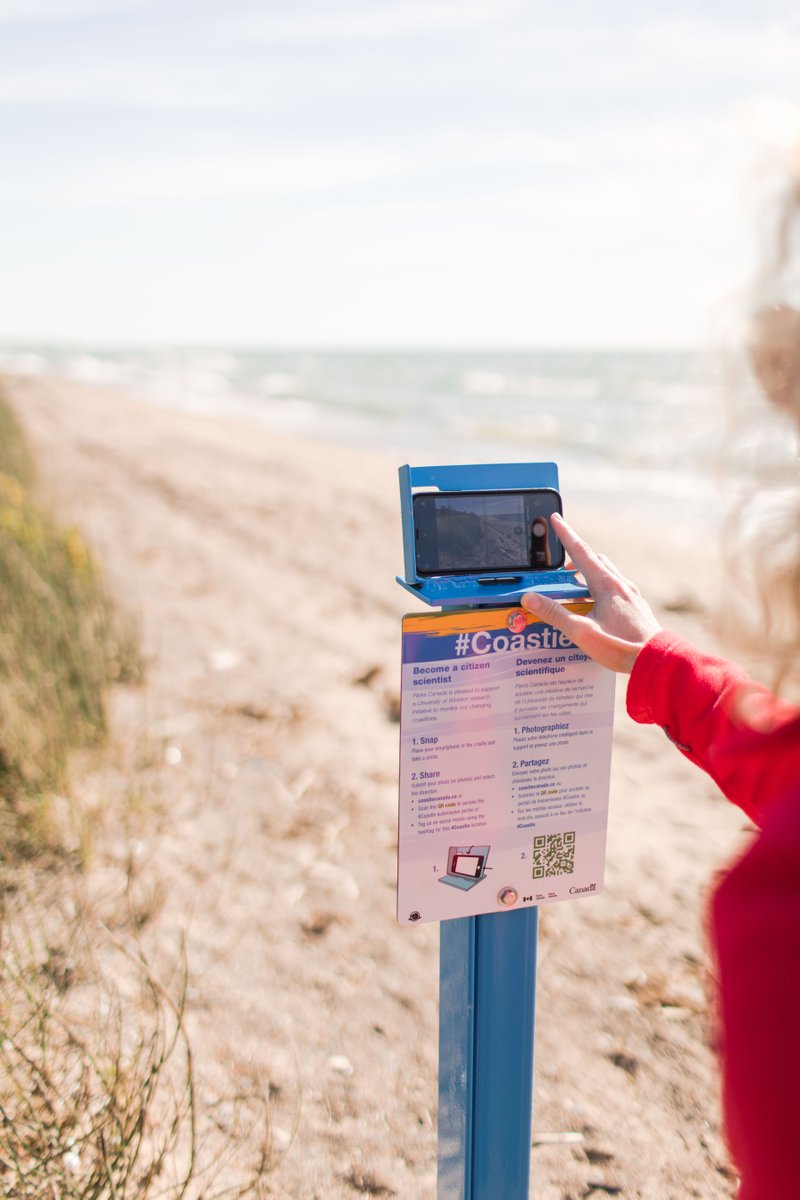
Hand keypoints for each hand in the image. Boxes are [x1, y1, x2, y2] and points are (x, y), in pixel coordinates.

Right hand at [520, 513, 660, 672]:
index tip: (555, 518)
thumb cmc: (621, 647)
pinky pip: (614, 589)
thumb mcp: (581, 631)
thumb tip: (530, 598)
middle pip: (594, 561)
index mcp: (606, 585)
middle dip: (575, 559)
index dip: (565, 534)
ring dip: (588, 575)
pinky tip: (593, 608)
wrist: (656, 661)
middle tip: (559, 569)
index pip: (580, 552)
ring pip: (606, 574)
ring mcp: (631, 595)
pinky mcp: (636, 607)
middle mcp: (620, 585)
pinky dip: (599, 590)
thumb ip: (554, 613)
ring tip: (573, 592)